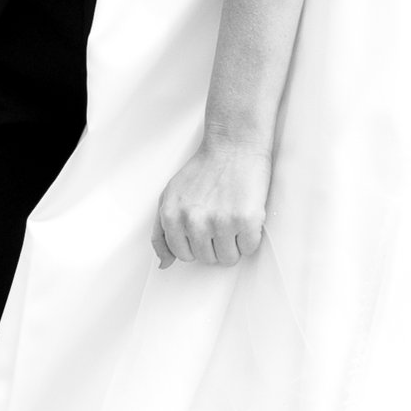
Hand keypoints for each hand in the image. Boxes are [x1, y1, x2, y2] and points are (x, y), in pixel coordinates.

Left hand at [153, 137, 270, 266]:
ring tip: (232, 219)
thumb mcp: (170, 196)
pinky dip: (250, 237)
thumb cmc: (204, 170)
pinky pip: (248, 248)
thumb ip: (161, 232)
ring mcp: (220, 222)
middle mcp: (194, 221)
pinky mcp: (246, 220)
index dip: (195, 244)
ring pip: (228, 258)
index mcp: (172, 216)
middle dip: (215, 244)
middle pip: (206, 259)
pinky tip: (245, 218)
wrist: (233, 147)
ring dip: (233, 244)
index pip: (182, 255)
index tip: (203, 229)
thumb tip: (164, 264)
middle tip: (220, 219)